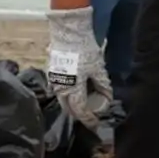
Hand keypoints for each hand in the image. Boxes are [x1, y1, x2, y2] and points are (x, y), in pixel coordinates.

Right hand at [47, 7, 110, 129]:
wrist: (68, 32)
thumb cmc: (84, 50)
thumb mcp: (98, 68)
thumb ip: (103, 85)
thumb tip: (107, 97)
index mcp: (73, 90)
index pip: (81, 112)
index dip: (89, 120)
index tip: (96, 124)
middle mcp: (60, 89)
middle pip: (69, 109)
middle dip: (80, 114)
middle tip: (91, 114)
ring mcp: (54, 81)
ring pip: (63, 100)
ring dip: (73, 105)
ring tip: (84, 102)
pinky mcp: (51, 73)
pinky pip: (59, 90)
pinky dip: (68, 95)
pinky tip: (76, 90)